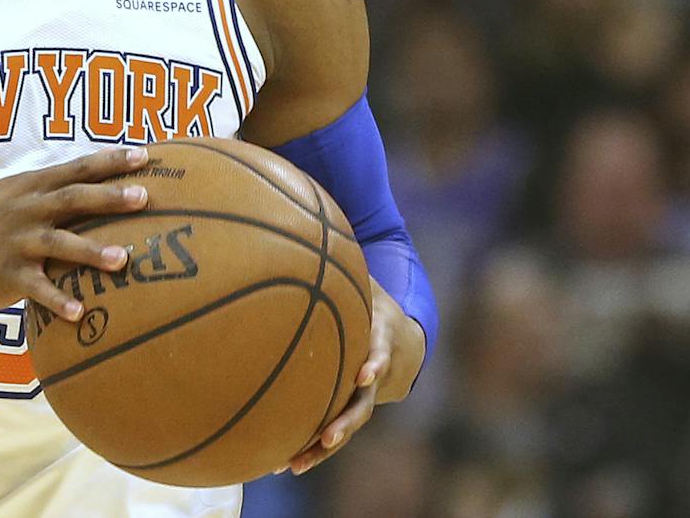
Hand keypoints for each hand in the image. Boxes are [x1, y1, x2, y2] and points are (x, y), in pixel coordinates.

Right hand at [0, 147, 149, 319]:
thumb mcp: (12, 198)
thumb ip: (49, 192)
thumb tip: (100, 185)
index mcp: (29, 187)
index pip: (75, 168)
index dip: (109, 161)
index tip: (142, 155)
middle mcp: (24, 210)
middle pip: (71, 198)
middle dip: (109, 197)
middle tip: (143, 197)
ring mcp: (14, 242)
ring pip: (57, 241)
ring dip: (91, 249)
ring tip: (122, 259)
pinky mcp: (5, 274)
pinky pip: (36, 288)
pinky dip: (58, 300)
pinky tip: (80, 311)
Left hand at [286, 277, 425, 475]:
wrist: (407, 342)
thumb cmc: (376, 304)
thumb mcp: (369, 280)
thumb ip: (345, 263)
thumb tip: (314, 226)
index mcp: (381, 337)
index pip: (379, 350)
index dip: (374, 361)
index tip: (365, 372)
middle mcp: (376, 372)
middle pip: (363, 402)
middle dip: (345, 419)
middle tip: (328, 434)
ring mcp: (366, 396)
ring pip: (346, 424)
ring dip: (323, 445)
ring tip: (296, 462)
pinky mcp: (352, 407)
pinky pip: (333, 428)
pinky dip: (311, 446)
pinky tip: (282, 462)